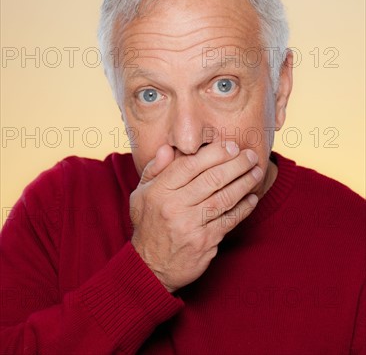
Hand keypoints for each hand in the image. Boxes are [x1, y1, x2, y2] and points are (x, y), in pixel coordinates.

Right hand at [129, 142, 261, 292]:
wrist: (149, 268)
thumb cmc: (148, 225)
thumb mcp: (140, 195)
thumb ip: (154, 170)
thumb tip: (168, 149)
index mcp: (159, 190)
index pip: (190, 164)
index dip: (214, 153)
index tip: (230, 146)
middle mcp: (174, 206)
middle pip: (212, 178)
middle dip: (236, 164)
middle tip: (250, 155)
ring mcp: (191, 225)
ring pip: (224, 198)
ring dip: (244, 183)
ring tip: (256, 172)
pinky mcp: (204, 242)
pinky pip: (229, 220)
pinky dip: (243, 208)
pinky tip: (252, 198)